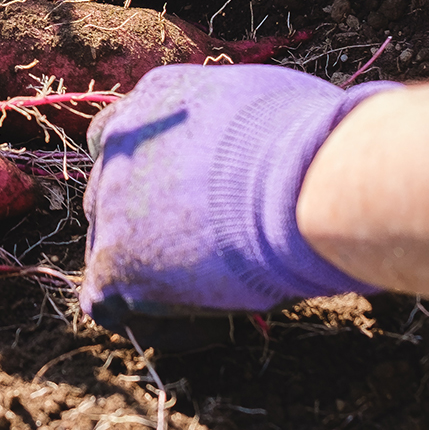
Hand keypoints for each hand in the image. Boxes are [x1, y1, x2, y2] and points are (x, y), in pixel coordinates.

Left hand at [81, 64, 397, 322]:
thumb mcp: (274, 105)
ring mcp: (110, 202)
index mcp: (158, 99)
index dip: (164, 175)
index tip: (204, 203)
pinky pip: (109, 304)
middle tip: (223, 256)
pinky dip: (159, 323)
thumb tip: (277, 144)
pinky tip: (216, 329)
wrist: (307, 182)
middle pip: (118, 193)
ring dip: (162, 276)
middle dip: (162, 227)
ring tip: (232, 297)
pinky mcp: (114, 263)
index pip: (135, 137)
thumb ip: (244, 125)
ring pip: (113, 247)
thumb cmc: (319, 143)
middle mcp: (120, 144)